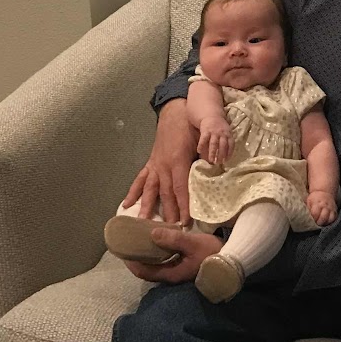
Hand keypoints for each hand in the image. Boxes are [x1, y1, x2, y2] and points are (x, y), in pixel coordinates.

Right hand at [123, 98, 194, 224]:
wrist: (175, 111)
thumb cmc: (191, 126)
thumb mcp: (201, 140)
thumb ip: (205, 157)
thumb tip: (213, 172)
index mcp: (177, 160)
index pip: (180, 188)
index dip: (183, 205)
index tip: (186, 221)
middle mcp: (163, 165)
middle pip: (166, 193)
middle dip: (168, 212)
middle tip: (170, 230)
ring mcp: (155, 165)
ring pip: (150, 189)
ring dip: (147, 207)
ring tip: (143, 223)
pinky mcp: (150, 163)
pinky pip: (140, 180)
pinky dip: (133, 192)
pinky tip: (126, 205)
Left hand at [123, 225, 222, 284]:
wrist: (232, 260)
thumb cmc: (212, 253)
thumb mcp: (192, 243)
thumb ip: (172, 239)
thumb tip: (152, 233)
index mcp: (171, 274)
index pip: (143, 271)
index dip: (131, 262)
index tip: (122, 250)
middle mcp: (172, 276)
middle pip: (147, 270)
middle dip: (136, 259)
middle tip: (129, 244)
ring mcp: (178, 273)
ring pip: (155, 267)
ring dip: (146, 256)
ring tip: (140, 241)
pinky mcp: (183, 268)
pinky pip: (163, 262)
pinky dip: (156, 254)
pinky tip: (158, 243)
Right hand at [196, 117, 231, 167]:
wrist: (212, 115)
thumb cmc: (220, 127)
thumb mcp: (226, 132)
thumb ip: (227, 141)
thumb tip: (226, 156)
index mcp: (228, 134)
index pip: (231, 144)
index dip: (229, 153)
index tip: (226, 160)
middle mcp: (222, 133)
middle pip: (223, 145)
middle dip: (221, 155)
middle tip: (219, 163)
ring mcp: (214, 132)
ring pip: (214, 144)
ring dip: (213, 153)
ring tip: (211, 160)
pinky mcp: (205, 131)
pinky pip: (203, 139)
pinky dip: (201, 145)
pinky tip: (199, 151)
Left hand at [306, 190, 337, 224]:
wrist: (324, 193)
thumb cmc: (315, 199)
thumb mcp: (309, 201)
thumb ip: (308, 209)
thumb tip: (305, 217)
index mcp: (317, 203)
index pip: (315, 213)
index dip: (313, 218)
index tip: (312, 219)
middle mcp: (325, 206)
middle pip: (323, 217)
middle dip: (319, 222)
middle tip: (316, 222)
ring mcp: (331, 209)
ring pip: (330, 219)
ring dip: (325, 222)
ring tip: (321, 223)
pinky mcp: (335, 211)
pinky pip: (334, 219)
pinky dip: (330, 222)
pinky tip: (326, 222)